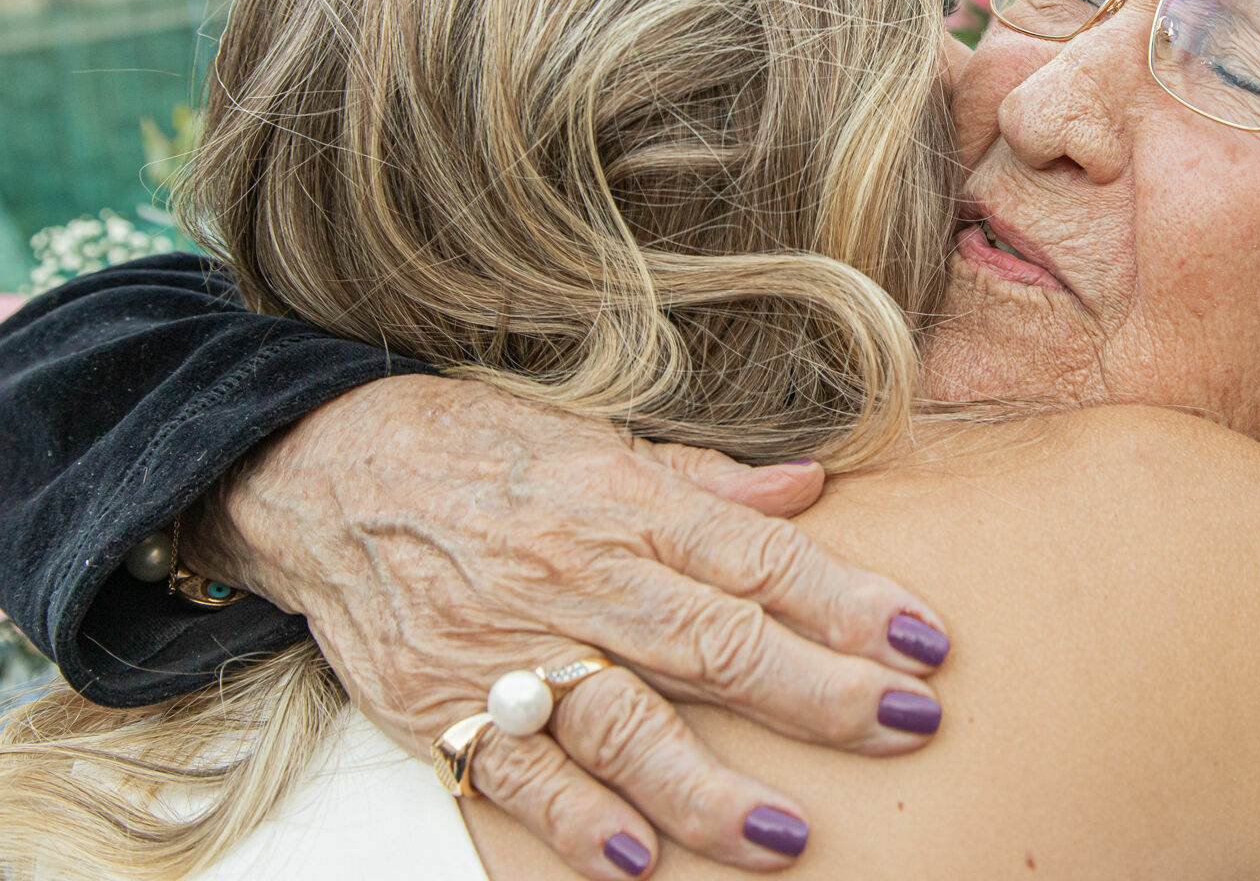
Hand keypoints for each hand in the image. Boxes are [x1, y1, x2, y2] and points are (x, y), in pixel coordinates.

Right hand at [186, 375, 950, 877]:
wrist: (319, 472)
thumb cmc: (476, 447)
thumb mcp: (597, 436)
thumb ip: (707, 479)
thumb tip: (810, 489)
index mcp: (625, 503)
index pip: (758, 556)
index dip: (848, 599)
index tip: (926, 640)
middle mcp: (577, 576)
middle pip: (713, 642)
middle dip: (817, 692)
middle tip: (908, 723)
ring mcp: (507, 648)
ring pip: (623, 724)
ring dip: (709, 788)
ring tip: (790, 836)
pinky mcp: (441, 708)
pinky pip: (515, 774)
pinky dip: (576, 818)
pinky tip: (637, 861)